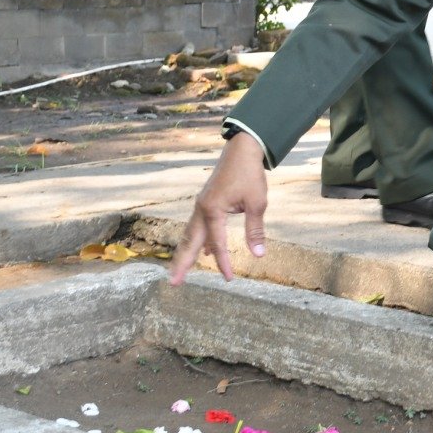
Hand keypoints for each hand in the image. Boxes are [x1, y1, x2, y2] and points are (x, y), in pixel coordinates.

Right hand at [168, 133, 268, 283]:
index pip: (217, 243)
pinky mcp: (206, 202)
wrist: (242, 149)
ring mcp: (201, 205)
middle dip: (182, 263)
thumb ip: (254, 230)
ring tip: (180, 271)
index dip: (224, 262)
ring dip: (186, 253)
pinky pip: (198, 227)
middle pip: (189, 241)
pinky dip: (198, 241)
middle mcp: (201, 209)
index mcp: (212, 210)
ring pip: (190, 234)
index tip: (229, 278)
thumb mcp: (257, 202)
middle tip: (174, 283)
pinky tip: (205, 252)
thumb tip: (258, 255)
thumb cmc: (249, 174)